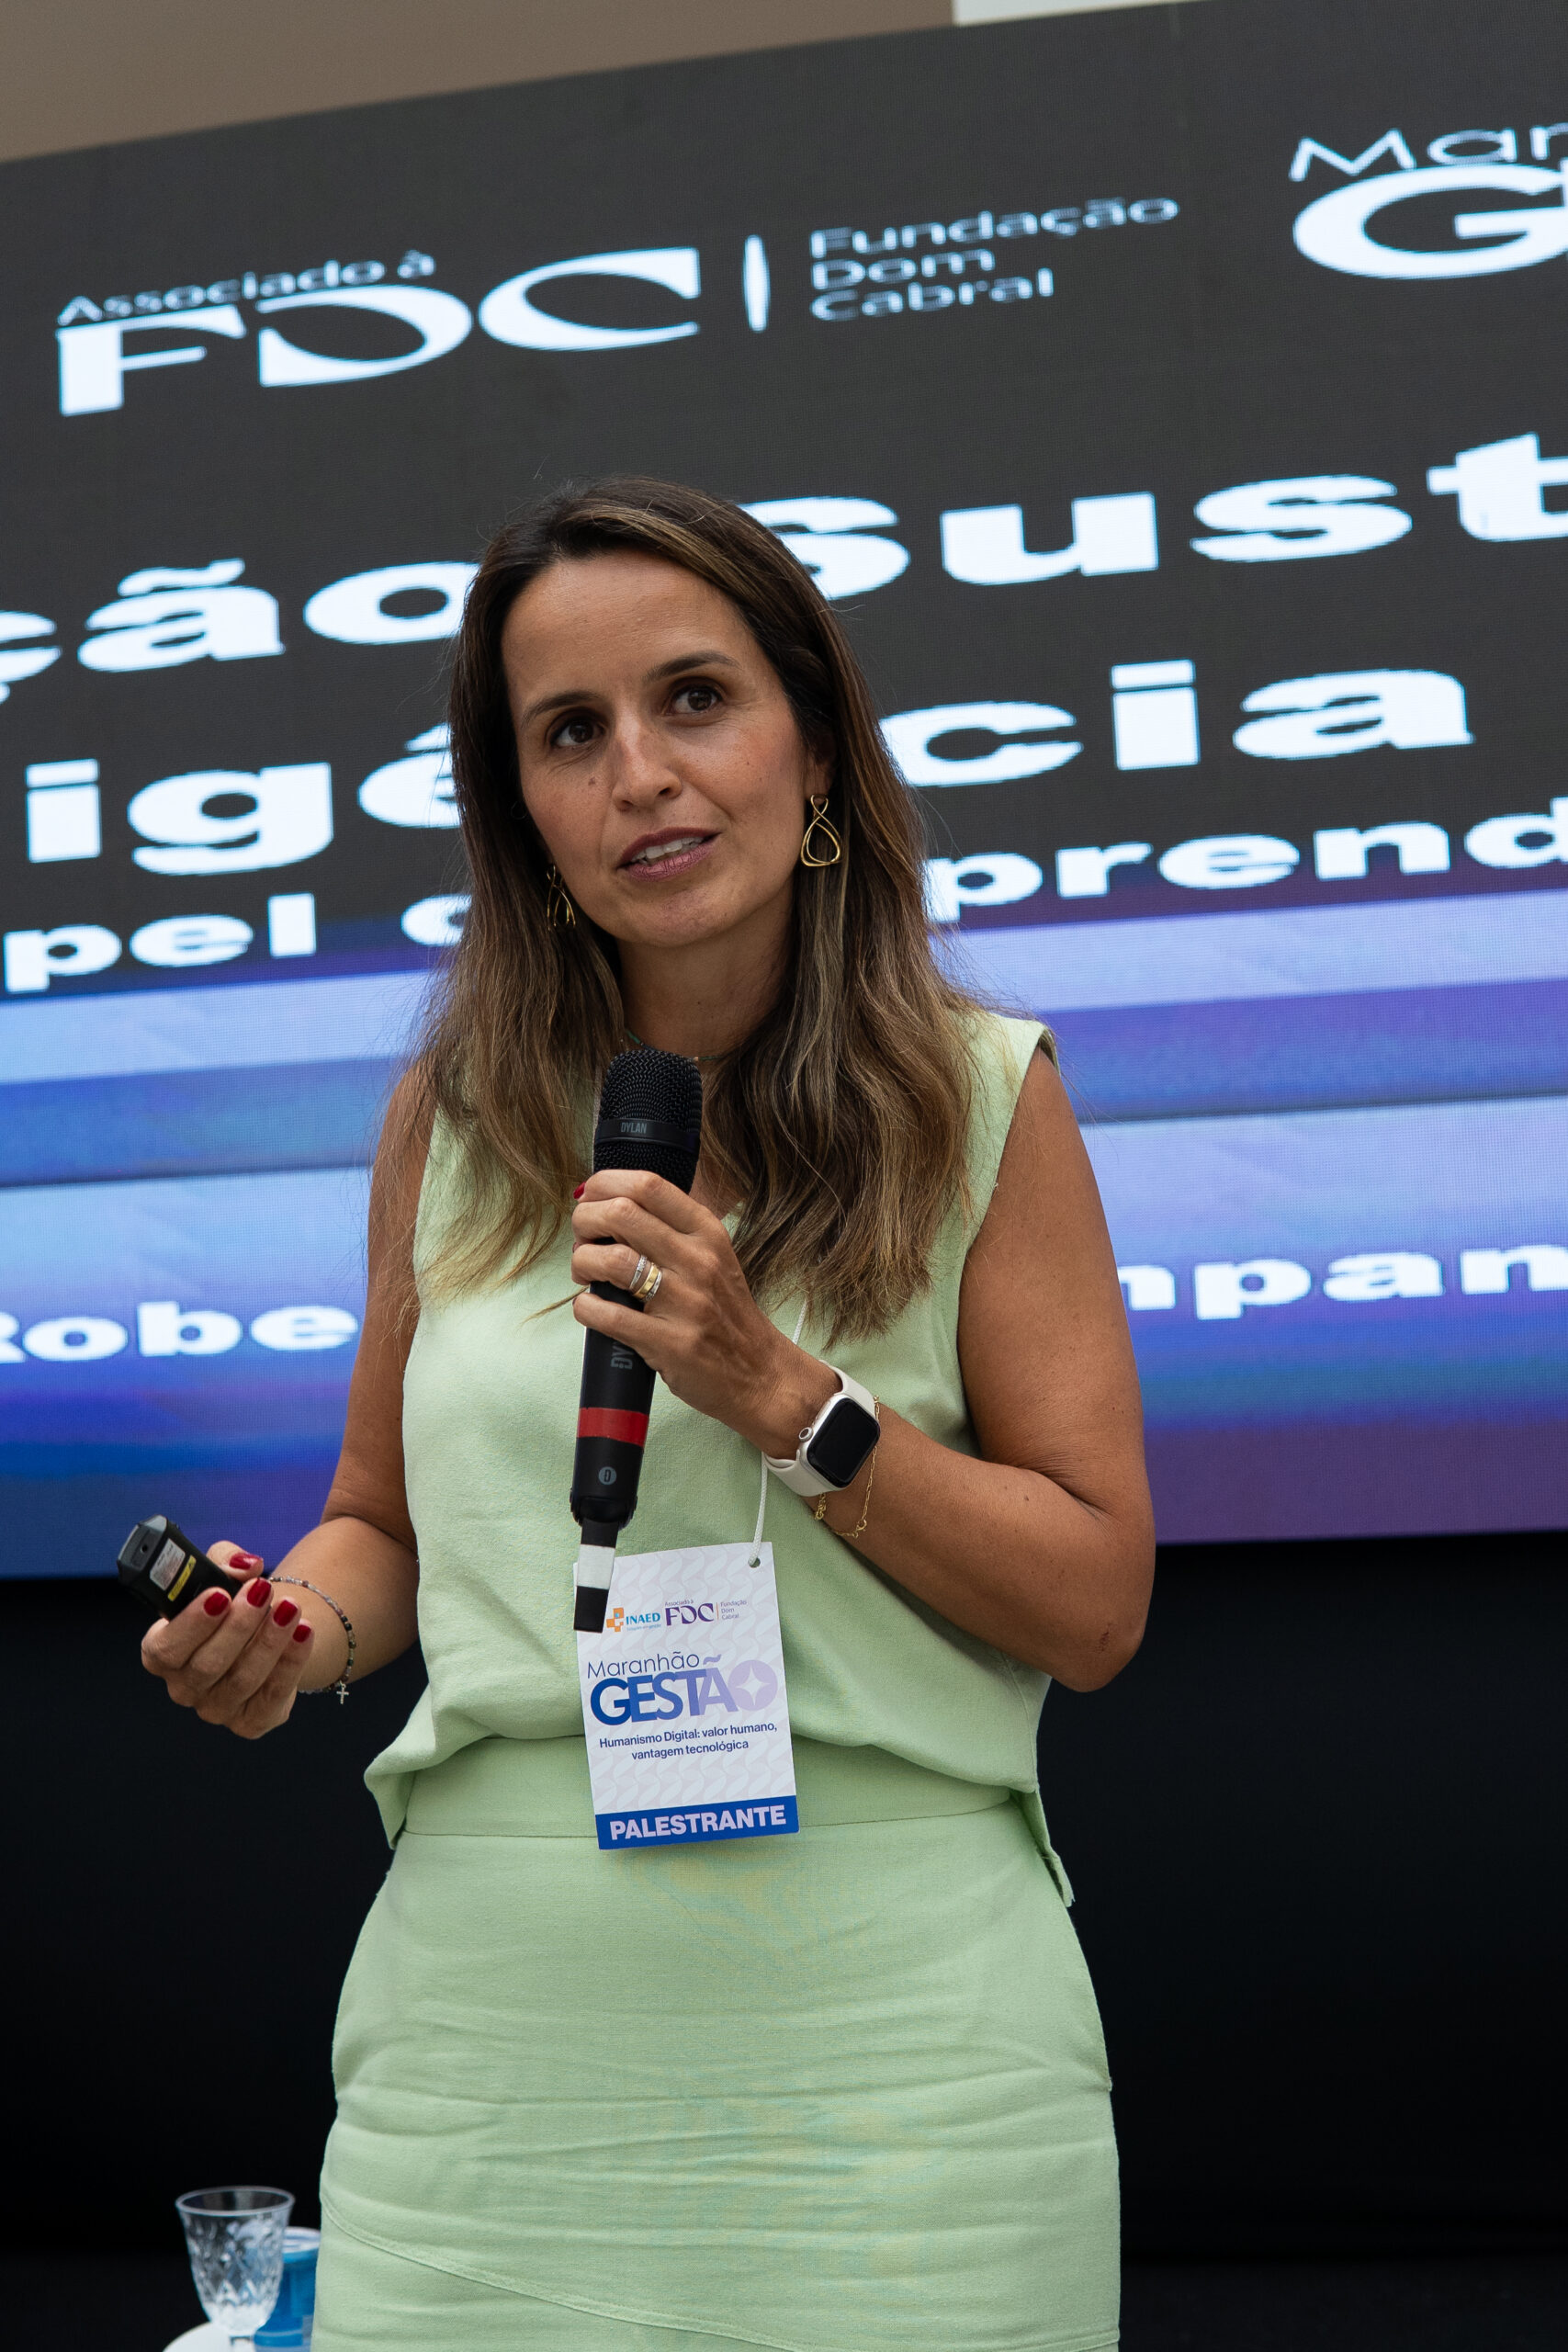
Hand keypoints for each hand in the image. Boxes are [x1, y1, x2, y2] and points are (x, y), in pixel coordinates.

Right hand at [139, 1543, 317, 1739]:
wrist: (264, 1630)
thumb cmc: (230, 1601)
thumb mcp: (220, 1572)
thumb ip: (226, 1561)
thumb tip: (247, 1565)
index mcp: (161, 1653)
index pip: (165, 1648)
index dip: (191, 1624)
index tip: (220, 1595)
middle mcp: (184, 1687)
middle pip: (207, 1665)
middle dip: (238, 1626)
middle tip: (262, 1592)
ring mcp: (216, 1708)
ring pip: (243, 1679)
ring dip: (269, 1640)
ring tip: (291, 1607)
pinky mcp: (251, 1721)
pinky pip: (272, 1695)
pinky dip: (291, 1662)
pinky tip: (304, 1631)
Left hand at [570, 1169, 836, 1453]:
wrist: (760, 1374)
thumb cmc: (725, 1314)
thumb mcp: (713, 1257)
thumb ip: (671, 1230)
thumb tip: (612, 1204)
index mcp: (707, 1233)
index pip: (649, 1185)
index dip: (606, 1184)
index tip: (590, 1198)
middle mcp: (698, 1260)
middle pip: (622, 1213)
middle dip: (585, 1221)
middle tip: (581, 1238)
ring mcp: (685, 1302)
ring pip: (611, 1260)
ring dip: (581, 1263)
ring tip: (583, 1273)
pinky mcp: (669, 1343)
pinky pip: (607, 1314)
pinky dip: (586, 1307)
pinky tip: (591, 1308)